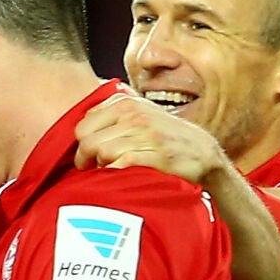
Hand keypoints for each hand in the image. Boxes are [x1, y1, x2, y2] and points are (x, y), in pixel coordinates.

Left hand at [73, 93, 229, 184]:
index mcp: (125, 103)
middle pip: (88, 141)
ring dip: (102, 167)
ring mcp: (146, 134)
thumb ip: (110, 114)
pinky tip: (122, 177)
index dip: (81, 145)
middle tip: (92, 169)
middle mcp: (134, 115)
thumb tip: (78, 128)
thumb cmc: (163, 135)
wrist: (201, 151)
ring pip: (103, 152)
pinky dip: (116, 174)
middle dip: (86, 160)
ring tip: (110, 171)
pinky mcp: (157, 155)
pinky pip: (121, 165)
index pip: (83, 125)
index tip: (87, 156)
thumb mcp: (139, 113)